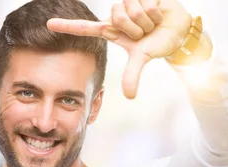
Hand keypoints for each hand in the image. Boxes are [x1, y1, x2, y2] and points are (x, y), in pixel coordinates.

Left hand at [47, 0, 191, 98]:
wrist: (179, 29)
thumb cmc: (158, 42)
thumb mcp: (143, 57)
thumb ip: (133, 75)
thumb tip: (130, 96)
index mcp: (111, 30)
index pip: (85, 28)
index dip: (67, 26)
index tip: (48, 25)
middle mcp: (116, 14)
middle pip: (117, 17)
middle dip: (136, 28)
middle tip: (145, 31)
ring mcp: (128, 2)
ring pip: (131, 10)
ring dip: (146, 20)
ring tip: (152, 22)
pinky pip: (145, 3)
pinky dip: (155, 12)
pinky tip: (158, 12)